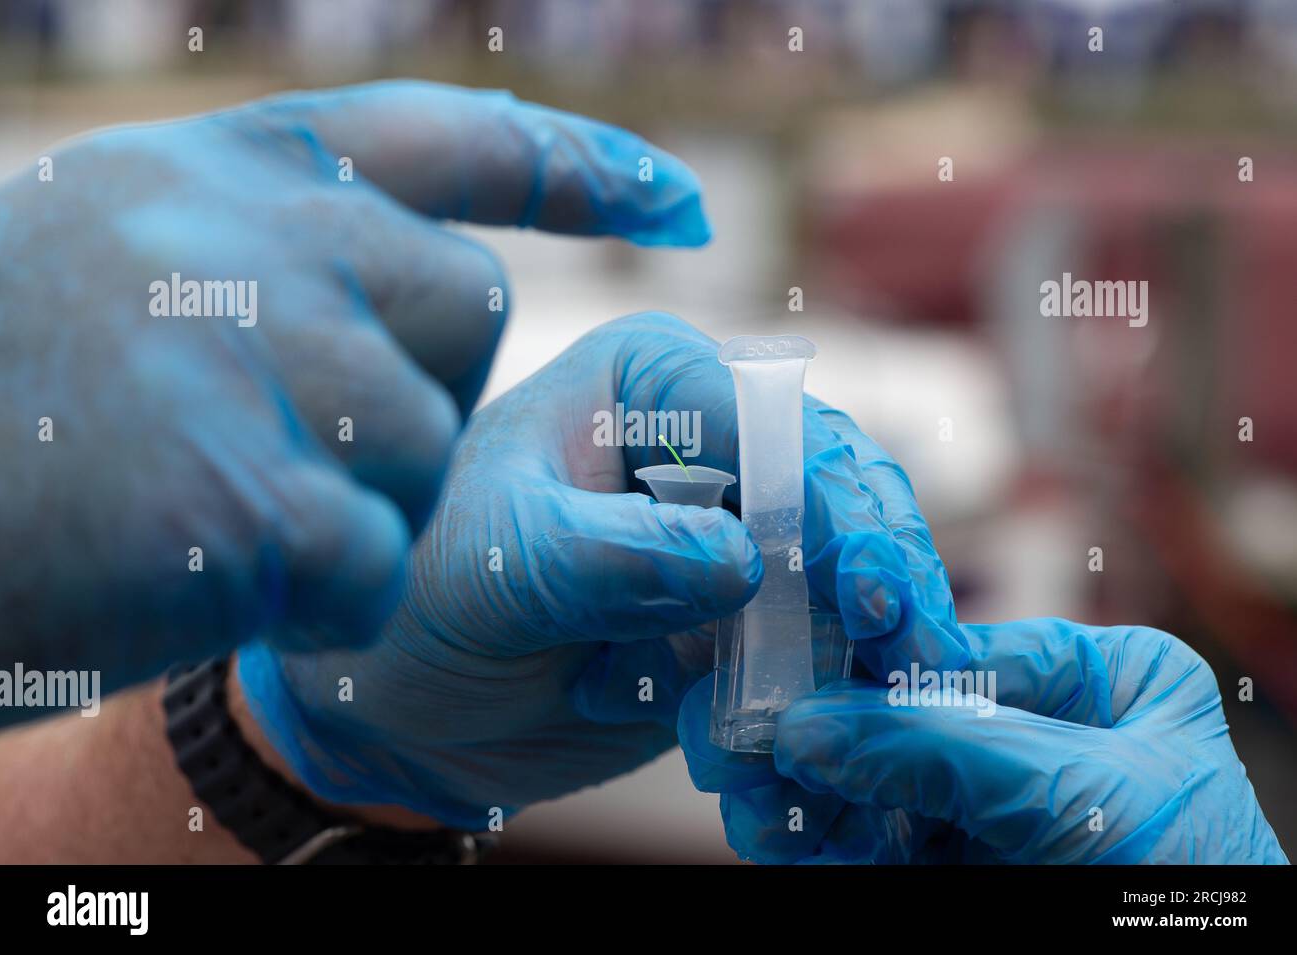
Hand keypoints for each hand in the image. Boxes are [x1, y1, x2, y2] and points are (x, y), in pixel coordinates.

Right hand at [0, 80, 708, 707]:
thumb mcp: (133, 246)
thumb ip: (287, 245)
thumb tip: (443, 272)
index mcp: (239, 170)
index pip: (457, 143)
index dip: (581, 166)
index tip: (680, 200)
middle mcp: (264, 239)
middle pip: (464, 315)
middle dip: (408, 389)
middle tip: (269, 432)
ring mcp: (263, 359)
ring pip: (425, 451)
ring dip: (350, 500)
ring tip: (203, 502)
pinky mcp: (256, 500)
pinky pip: (371, 559)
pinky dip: (313, 592)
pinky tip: (209, 571)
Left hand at [238, 312, 966, 828]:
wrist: (408, 704)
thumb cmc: (421, 595)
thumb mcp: (495, 563)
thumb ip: (605, 555)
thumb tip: (743, 560)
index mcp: (652, 380)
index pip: (770, 416)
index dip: (825, 494)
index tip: (858, 581)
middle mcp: (711, 443)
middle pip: (837, 487)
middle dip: (877, 566)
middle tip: (906, 646)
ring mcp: (738, 535)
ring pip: (845, 573)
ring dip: (865, 641)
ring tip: (883, 702)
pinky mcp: (747, 619)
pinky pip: (816, 649)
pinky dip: (826, 693)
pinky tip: (817, 742)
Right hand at [680, 617, 1288, 863]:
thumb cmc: (1190, 890)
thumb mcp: (1079, 793)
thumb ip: (945, 746)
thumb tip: (815, 724)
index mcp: (1104, 679)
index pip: (962, 647)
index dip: (875, 657)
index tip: (797, 663)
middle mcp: (1040, 731)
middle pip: (904, 713)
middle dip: (827, 730)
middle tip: (755, 737)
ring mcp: (991, 805)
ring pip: (876, 780)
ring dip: (808, 789)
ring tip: (750, 792)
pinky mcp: (953, 863)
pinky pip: (873, 839)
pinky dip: (821, 840)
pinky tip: (779, 834)